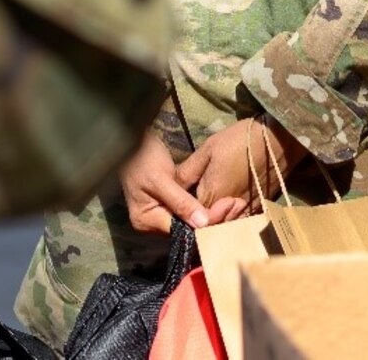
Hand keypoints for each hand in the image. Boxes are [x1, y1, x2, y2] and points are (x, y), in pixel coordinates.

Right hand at [119, 132, 243, 235]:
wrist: (132, 137)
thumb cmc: (142, 157)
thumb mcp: (161, 179)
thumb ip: (181, 202)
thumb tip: (203, 224)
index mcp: (146, 220)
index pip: (180, 231)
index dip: (204, 224)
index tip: (227, 210)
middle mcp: (152, 222)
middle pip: (186, 228)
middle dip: (210, 219)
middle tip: (234, 204)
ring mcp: (160, 213)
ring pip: (189, 220)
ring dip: (209, 213)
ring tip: (232, 203)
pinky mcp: (168, 203)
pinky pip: (188, 210)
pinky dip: (202, 206)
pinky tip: (220, 200)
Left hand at [176, 117, 307, 212]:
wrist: (279, 140)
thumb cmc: (241, 140)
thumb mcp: (209, 149)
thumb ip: (188, 171)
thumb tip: (172, 186)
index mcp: (212, 194)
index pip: (191, 215)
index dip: (184, 213)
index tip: (179, 207)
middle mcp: (229, 209)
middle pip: (209, 225)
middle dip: (200, 220)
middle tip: (193, 208)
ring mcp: (246, 211)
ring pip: (226, 225)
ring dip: (217, 221)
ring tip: (212, 208)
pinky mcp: (259, 209)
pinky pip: (242, 222)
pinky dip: (234, 219)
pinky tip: (230, 208)